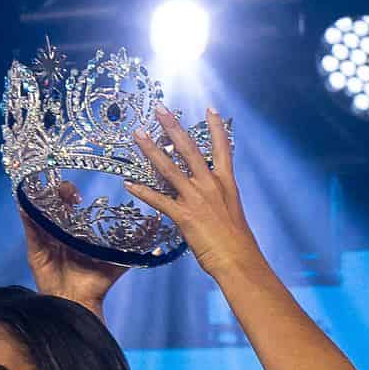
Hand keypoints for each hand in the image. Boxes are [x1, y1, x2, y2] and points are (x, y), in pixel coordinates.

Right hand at [21, 182, 130, 312]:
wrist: (79, 304)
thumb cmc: (96, 285)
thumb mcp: (118, 260)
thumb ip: (136, 245)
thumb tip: (159, 230)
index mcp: (73, 233)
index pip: (68, 206)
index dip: (70, 194)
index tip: (80, 195)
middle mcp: (57, 233)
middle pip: (53, 204)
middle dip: (59, 192)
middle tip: (70, 192)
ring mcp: (44, 239)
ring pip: (39, 211)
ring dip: (43, 197)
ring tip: (52, 190)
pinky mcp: (34, 249)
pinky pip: (28, 227)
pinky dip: (25, 212)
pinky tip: (26, 201)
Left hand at [123, 108, 261, 279]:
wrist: (239, 260)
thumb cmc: (237, 242)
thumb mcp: (231, 212)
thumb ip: (218, 199)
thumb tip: (209, 197)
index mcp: (226, 183)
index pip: (222, 148)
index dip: (216, 128)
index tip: (209, 109)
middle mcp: (211, 185)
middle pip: (190, 149)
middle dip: (173, 127)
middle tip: (160, 109)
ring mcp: (197, 199)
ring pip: (169, 168)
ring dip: (151, 150)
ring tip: (138, 134)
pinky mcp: (185, 216)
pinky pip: (159, 200)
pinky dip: (143, 191)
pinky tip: (129, 183)